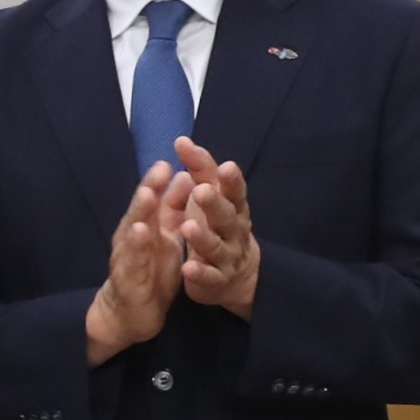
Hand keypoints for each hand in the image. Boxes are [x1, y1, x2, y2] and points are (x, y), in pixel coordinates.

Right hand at [85, 164, 184, 364]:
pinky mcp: (128, 278)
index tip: (175, 158)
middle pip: (141, 209)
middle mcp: (132, 238)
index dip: (162, 180)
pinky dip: (137, 246)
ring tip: (148, 194)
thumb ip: (172, 211)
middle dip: (149, 189)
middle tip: (160, 168)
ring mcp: (128, 257)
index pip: (153, 199)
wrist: (128, 314)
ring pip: (133, 231)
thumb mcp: (165, 239)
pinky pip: (133, 260)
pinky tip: (142, 233)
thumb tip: (184, 177)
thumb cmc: (149, 272)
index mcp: (146, 227)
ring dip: (139, 213)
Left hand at [169, 136, 258, 316]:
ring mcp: (227, 257)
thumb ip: (199, 170)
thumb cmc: (218, 224)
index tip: (226, 166)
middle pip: (226, 217)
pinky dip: (200, 272)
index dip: (231, 180)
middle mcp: (233, 231)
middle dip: (215, 204)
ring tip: (188, 227)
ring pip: (217, 247)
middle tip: (201, 191)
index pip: (234, 191)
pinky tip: (187, 266)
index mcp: (233, 207)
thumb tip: (182, 140)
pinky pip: (210, 276)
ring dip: (203, 237)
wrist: (237, 275)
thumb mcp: (211, 196)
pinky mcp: (217, 280)